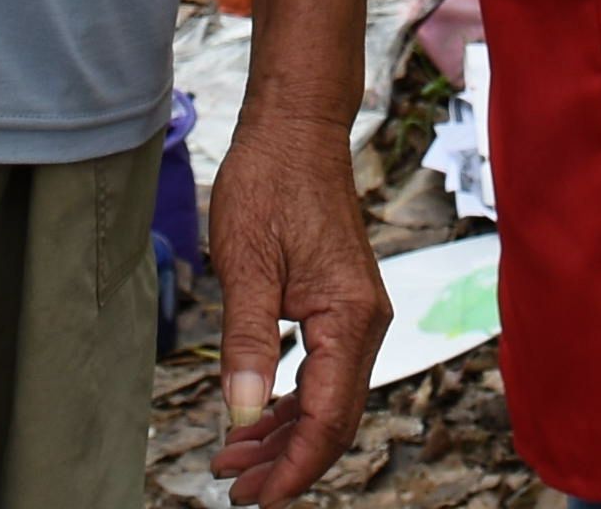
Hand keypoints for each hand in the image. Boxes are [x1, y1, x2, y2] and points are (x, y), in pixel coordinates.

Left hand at [204, 98, 386, 503]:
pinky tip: (260, 413)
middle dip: (286, 460)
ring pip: (331, 399)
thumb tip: (242, 414)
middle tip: (234, 488)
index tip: (256, 497)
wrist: (297, 128)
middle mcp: (366, 322)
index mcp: (349, 318)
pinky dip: (294, 401)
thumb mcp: (246, 264)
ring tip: (235, 459)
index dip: (293, 467)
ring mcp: (359, 314)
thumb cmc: (271, 183)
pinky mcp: (345, 304)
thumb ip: (248, 343)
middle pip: (335, 419)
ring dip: (286, 434)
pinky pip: (327, 372)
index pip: (327, 419)